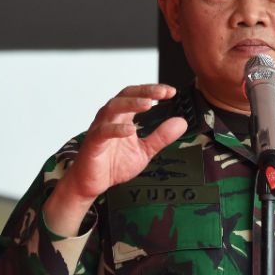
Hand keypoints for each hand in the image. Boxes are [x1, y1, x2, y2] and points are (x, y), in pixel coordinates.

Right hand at [44, 84, 187, 234]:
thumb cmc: (114, 164)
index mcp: (123, 117)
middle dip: (145, 92)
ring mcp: (100, 128)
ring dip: (131, 104)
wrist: (93, 183)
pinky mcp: (93, 143)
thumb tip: (181, 122)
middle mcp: (111, 118)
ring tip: (148, 104)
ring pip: (113, 108)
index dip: (154, 91)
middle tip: (162, 92)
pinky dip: (117, 130)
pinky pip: (103, 132)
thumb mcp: (145, 150)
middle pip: (125, 95)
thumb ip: (161, 137)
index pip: (138, 96)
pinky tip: (130, 130)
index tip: (171, 92)